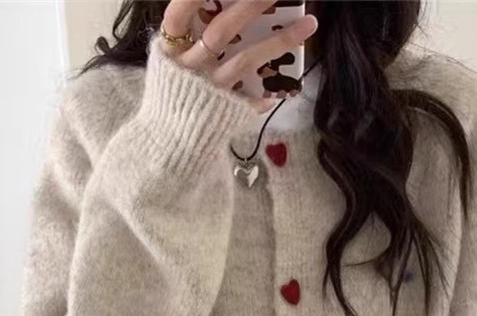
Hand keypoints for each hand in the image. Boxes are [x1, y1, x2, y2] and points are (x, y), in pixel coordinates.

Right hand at [159, 0, 317, 112]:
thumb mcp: (168, 62)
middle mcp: (190, 68)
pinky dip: (268, 93)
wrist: (167, 140)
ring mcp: (210, 89)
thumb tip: (211, 6)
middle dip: (250, 5)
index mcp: (170, 51)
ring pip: (245, 60)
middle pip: (222, 31)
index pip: (179, 14)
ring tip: (309, 23)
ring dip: (279, 41)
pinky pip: (252, 100)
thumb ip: (185, 36)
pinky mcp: (226, 111)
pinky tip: (289, 87)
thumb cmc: (173, 93)